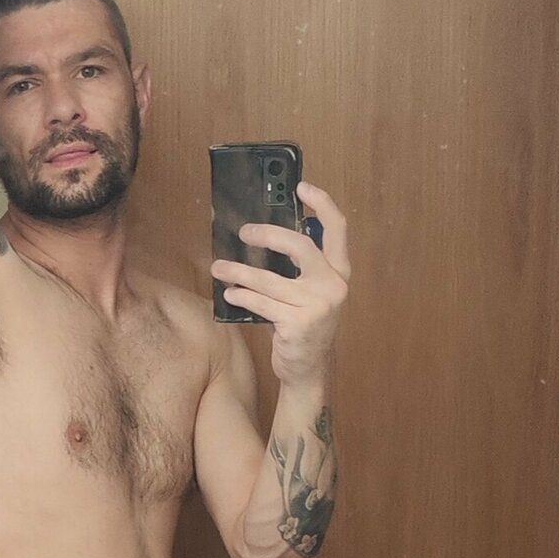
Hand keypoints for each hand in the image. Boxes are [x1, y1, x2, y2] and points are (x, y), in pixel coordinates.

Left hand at [209, 180, 351, 386]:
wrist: (308, 369)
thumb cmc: (303, 324)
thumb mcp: (309, 293)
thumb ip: (298, 267)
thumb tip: (261, 237)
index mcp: (339, 272)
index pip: (338, 229)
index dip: (322, 203)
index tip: (301, 187)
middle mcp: (333, 286)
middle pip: (300, 246)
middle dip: (267, 235)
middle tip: (243, 232)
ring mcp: (317, 306)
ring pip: (269, 279)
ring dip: (238, 271)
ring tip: (219, 267)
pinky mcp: (298, 325)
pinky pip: (261, 303)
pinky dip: (242, 296)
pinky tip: (230, 294)